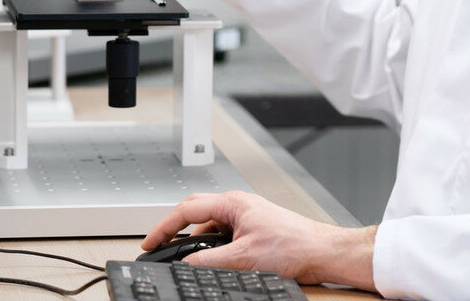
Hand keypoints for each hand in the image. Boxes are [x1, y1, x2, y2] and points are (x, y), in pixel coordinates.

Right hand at [141, 191, 376, 289]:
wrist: (320, 252)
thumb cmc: (294, 245)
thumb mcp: (243, 258)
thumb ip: (209, 262)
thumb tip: (186, 266)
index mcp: (232, 203)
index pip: (187, 210)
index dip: (163, 227)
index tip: (149, 242)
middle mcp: (238, 205)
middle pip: (195, 211)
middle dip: (174, 228)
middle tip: (159, 245)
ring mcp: (246, 216)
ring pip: (209, 225)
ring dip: (195, 241)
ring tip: (184, 258)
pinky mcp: (253, 229)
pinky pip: (223, 235)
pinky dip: (211, 247)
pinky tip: (211, 261)